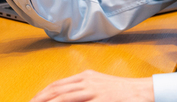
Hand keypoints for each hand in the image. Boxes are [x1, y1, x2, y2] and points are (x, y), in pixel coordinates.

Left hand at [30, 70, 153, 101]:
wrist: (142, 91)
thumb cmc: (122, 91)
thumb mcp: (99, 87)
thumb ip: (83, 91)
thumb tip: (66, 97)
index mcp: (86, 76)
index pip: (58, 84)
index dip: (43, 93)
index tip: (34, 100)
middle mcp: (87, 81)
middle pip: (57, 90)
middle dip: (40, 99)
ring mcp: (93, 90)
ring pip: (64, 97)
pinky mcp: (101, 99)